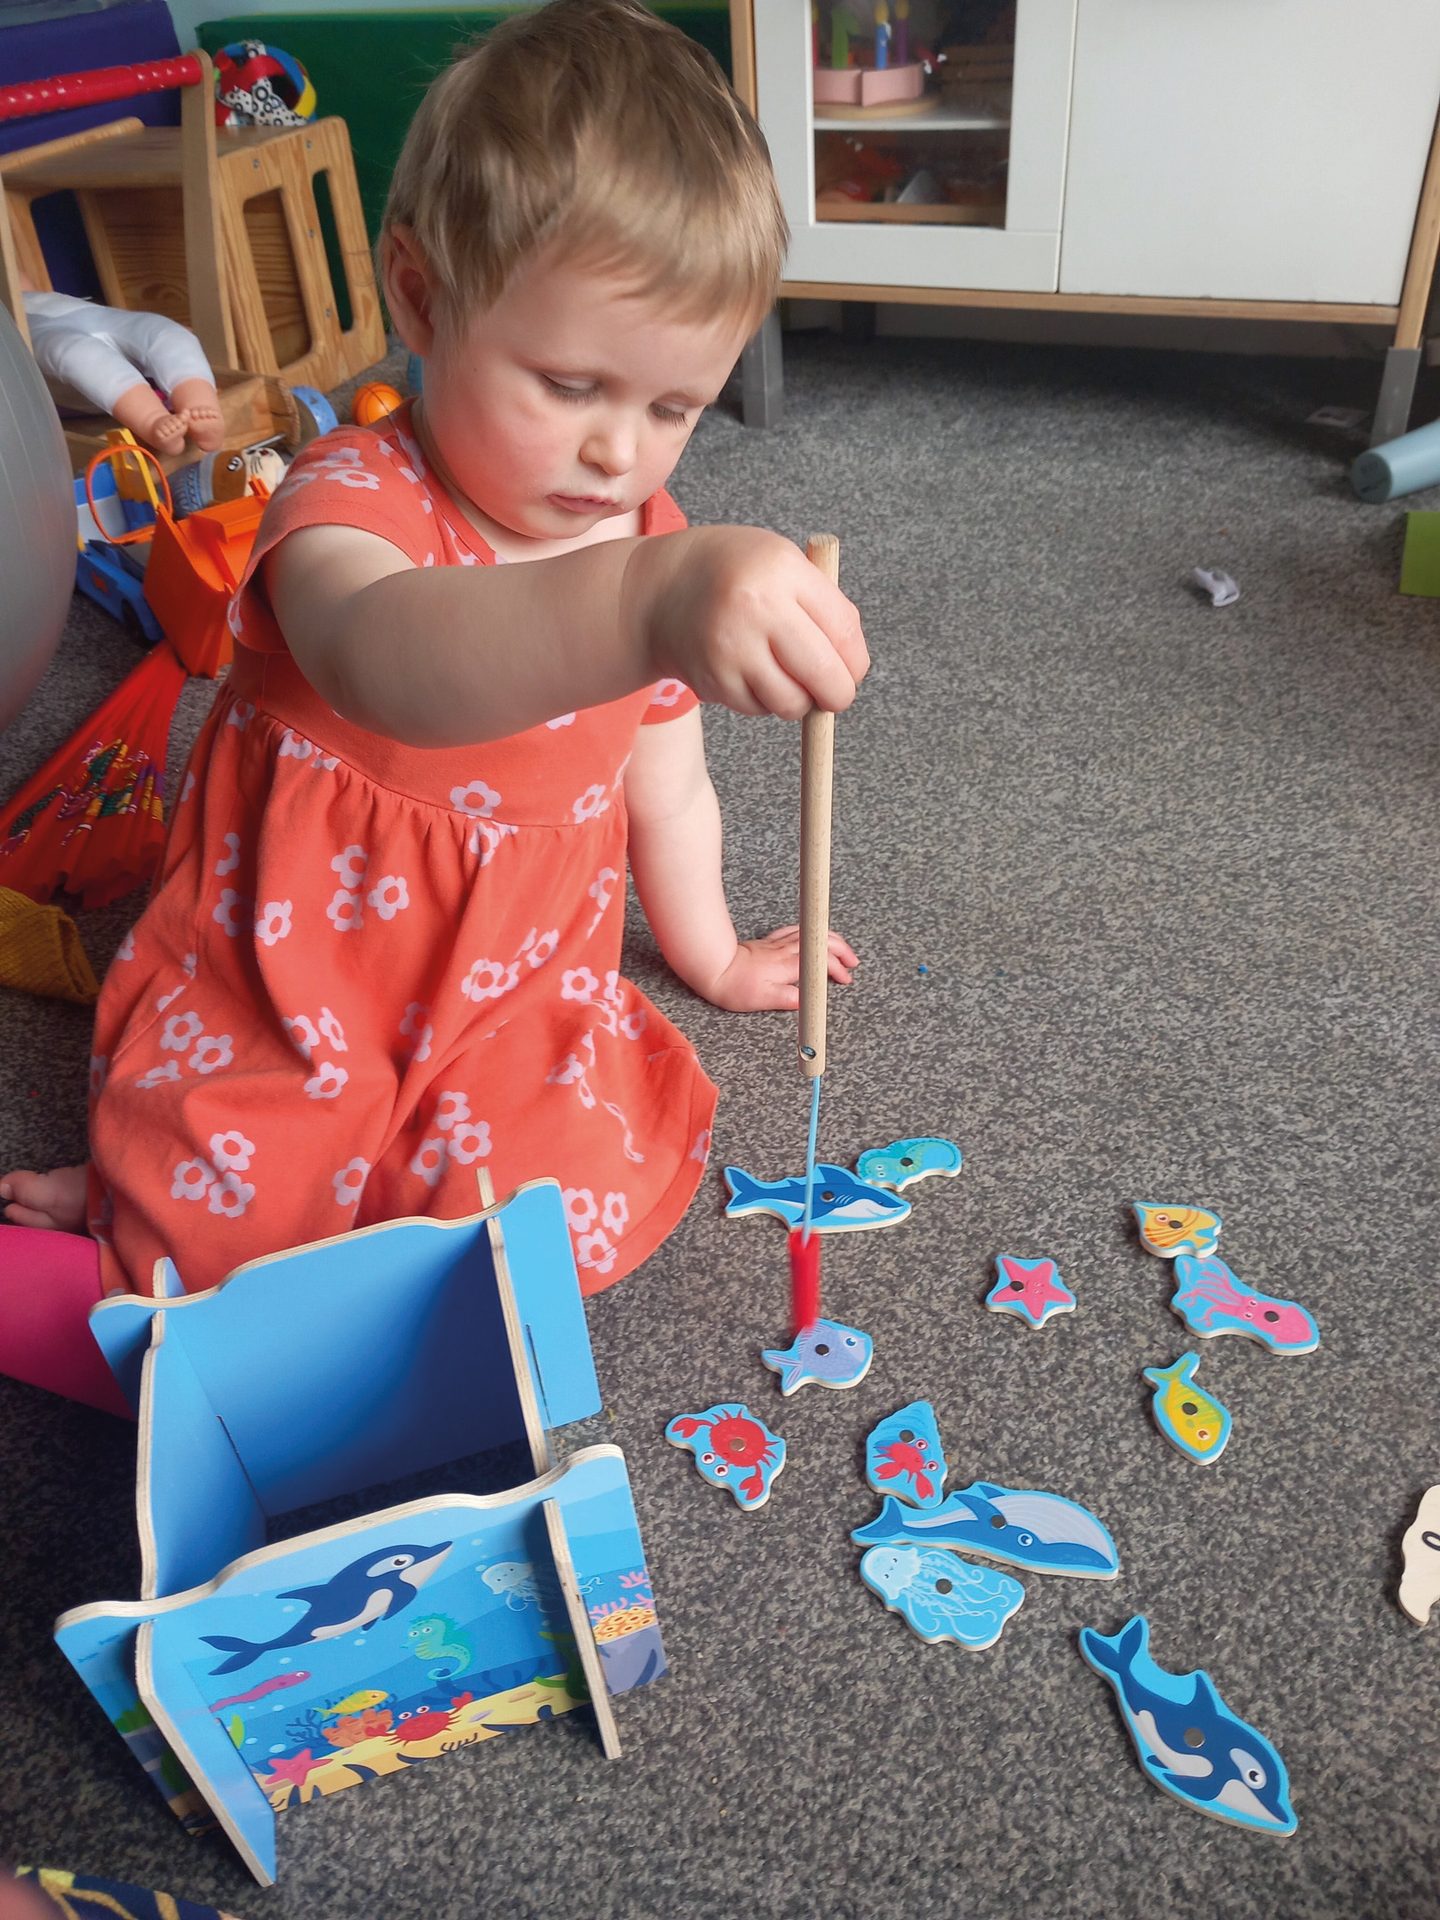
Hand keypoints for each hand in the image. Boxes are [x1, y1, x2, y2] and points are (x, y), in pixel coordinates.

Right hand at [624, 526, 869, 719]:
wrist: (659, 591)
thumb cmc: (735, 576)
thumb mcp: (782, 563)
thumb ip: (823, 606)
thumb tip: (854, 668)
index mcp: (783, 570)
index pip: (845, 633)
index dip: (856, 663)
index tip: (852, 670)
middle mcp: (757, 608)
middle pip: (825, 677)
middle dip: (837, 694)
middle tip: (833, 694)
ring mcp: (732, 648)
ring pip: (792, 703)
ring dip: (798, 700)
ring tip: (783, 675)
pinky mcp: (713, 680)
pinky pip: (759, 709)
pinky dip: (763, 700)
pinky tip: (748, 672)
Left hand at [700, 925, 857, 1011]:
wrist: (713, 968)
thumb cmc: (735, 986)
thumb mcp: (764, 999)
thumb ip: (790, 999)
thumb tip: (809, 1000)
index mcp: (789, 965)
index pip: (822, 962)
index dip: (837, 969)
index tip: (845, 979)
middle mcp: (786, 951)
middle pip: (822, 942)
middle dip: (842, 950)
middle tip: (852, 963)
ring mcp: (778, 945)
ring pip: (811, 934)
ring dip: (829, 939)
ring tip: (841, 948)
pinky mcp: (769, 943)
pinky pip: (794, 931)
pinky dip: (808, 932)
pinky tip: (810, 936)